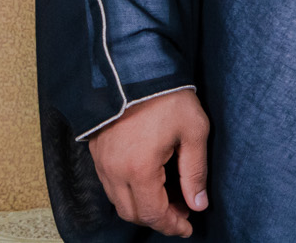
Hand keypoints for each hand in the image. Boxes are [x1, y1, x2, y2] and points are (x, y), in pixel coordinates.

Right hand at [87, 88, 209, 237]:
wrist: (135, 68)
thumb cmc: (168, 97)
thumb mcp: (193, 131)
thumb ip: (195, 172)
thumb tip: (198, 204)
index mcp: (139, 170)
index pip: (153, 214)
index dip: (172, 225)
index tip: (188, 227)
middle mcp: (114, 172)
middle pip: (133, 213)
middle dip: (158, 219)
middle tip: (183, 211)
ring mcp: (102, 162)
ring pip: (119, 201)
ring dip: (142, 207)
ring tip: (170, 197)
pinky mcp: (97, 152)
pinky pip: (110, 185)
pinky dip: (129, 192)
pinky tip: (149, 182)